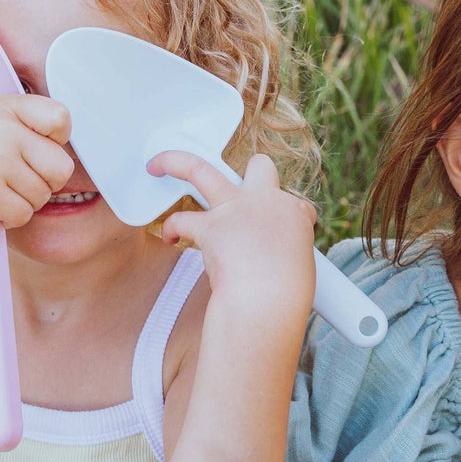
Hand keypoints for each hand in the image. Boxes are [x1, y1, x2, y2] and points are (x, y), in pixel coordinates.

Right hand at [0, 95, 74, 230]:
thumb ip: (27, 123)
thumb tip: (69, 144)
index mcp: (6, 106)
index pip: (62, 118)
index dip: (55, 142)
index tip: (33, 151)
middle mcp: (3, 128)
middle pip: (61, 167)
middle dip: (44, 182)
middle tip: (14, 181)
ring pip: (43, 195)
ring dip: (24, 201)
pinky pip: (24, 214)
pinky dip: (10, 218)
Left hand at [150, 151, 315, 329]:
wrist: (269, 299)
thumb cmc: (287, 296)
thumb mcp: (302, 268)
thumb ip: (287, 256)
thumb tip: (276, 267)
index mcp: (294, 214)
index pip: (291, 203)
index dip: (281, 217)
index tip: (275, 236)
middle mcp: (265, 202)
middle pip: (259, 166)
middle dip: (250, 167)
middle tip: (236, 180)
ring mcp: (235, 208)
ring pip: (198, 168)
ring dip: (174, 162)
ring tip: (158, 164)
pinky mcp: (210, 226)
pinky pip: (180, 219)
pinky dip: (171, 228)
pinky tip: (169, 238)